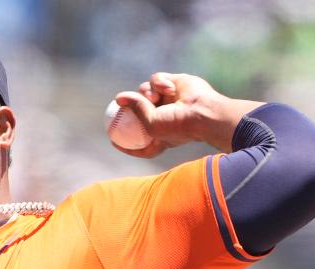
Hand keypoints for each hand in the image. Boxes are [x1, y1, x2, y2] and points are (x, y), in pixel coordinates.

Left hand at [110, 72, 264, 156]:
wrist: (202, 112)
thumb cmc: (177, 126)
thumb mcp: (150, 124)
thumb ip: (134, 109)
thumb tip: (118, 97)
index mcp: (159, 134)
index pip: (139, 141)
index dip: (125, 143)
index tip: (112, 140)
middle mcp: (163, 115)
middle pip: (137, 108)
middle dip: (132, 107)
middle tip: (128, 107)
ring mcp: (168, 99)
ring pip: (144, 90)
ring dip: (146, 93)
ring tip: (155, 99)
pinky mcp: (174, 82)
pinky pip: (156, 78)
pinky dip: (159, 83)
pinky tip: (169, 89)